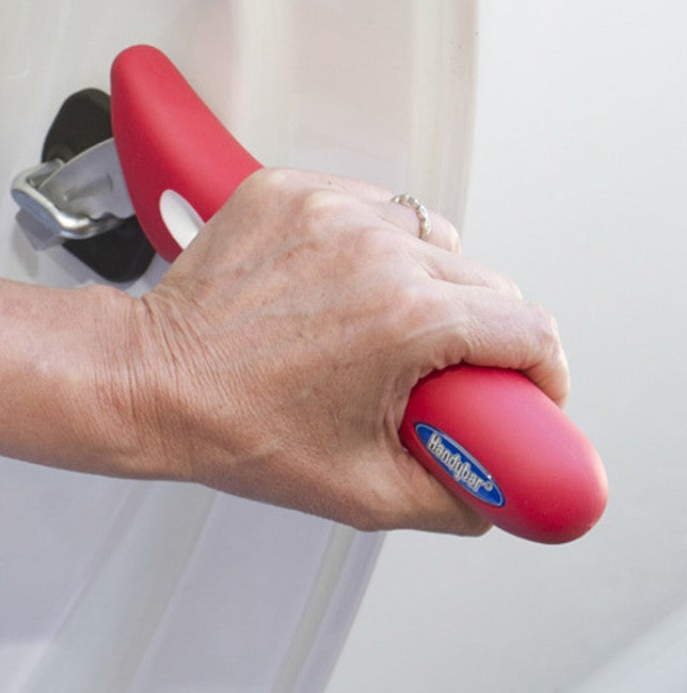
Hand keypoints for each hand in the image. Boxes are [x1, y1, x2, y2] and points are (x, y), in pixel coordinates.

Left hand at [112, 168, 568, 533]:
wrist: (151, 381)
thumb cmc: (233, 430)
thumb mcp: (360, 492)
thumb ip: (450, 500)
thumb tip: (494, 491)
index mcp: (405, 319)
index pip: (528, 329)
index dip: (541, 370)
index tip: (526, 387)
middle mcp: (377, 250)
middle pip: (487, 281)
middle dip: (484, 332)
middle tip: (444, 369)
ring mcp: (332, 212)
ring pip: (432, 236)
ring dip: (430, 279)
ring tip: (386, 321)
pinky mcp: (294, 192)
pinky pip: (372, 206)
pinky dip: (375, 241)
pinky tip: (343, 280)